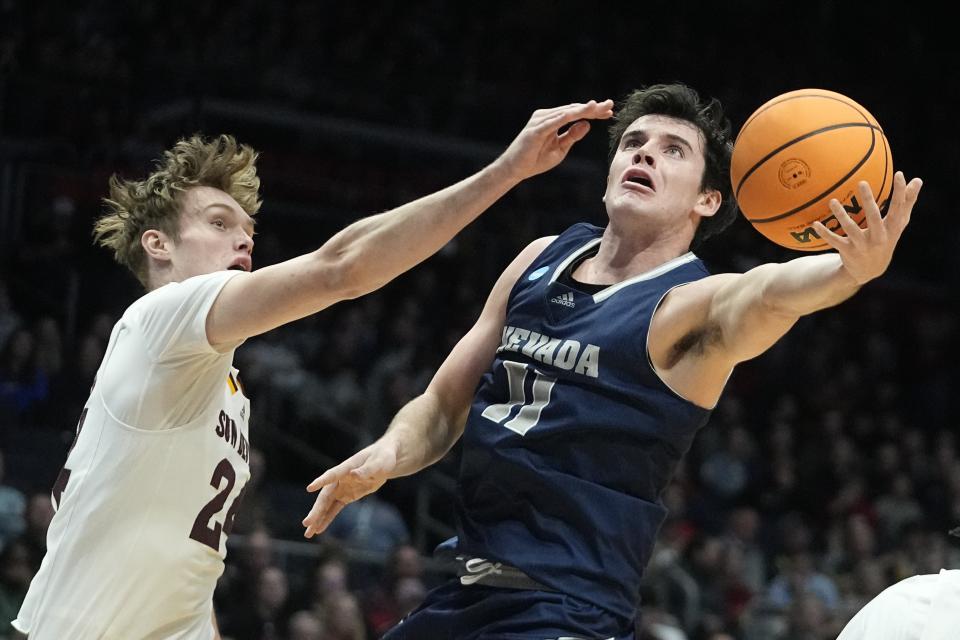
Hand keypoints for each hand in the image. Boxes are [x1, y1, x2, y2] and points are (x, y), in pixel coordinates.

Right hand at [301, 441, 397, 537]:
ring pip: (326, 505)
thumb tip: (353, 474)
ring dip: (318, 518)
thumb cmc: (383, 458)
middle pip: (325, 496)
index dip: (321, 481)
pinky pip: (334, 509)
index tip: (310, 488)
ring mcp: (342, 488)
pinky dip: (327, 518)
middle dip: (316, 510)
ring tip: (308, 533)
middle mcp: (340, 479)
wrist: (385, 461)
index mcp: (347, 468)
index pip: (332, 475)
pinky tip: (319, 529)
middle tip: (306, 523)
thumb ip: (367, 470)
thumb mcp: (379, 463)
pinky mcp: (346, 496)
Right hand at [497, 100, 613, 182]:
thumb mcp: (560, 148)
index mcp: (553, 120)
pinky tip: (578, 114)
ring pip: (566, 112)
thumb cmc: (536, 159)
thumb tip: (588, 124)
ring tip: (597, 107)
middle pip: (573, 109)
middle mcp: (546, 116)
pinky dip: (566, 116)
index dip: (592, 112)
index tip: (609, 112)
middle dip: (592, 108)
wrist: (515, 169)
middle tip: (609, 105)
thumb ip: (572, 136)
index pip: (576, 113)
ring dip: (582, 110)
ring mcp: (540, 121)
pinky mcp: (535, 130)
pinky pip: (553, 122)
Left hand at [813, 172, 921, 283]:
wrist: (871, 270)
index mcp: (892, 228)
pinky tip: (815, 224)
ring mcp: (863, 245)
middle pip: (874, 218)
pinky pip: (834, 241)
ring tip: (832, 201)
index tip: (899, 174)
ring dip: (841, 215)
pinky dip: (824, 233)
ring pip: (851, 229)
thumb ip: (907, 202)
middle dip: (869, 201)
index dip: (900, 192)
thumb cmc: (886, 238)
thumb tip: (918, 180)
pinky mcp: (848, 251)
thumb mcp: (898, 223)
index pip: (898, 208)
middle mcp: (879, 237)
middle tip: (862, 182)